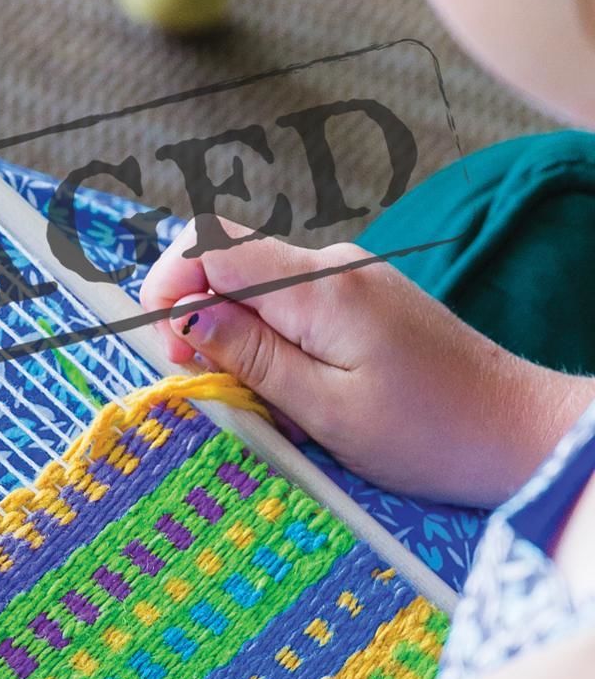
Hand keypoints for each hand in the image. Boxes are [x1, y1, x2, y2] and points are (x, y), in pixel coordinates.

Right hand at [140, 218, 591, 505]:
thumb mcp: (324, 411)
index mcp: (321, 287)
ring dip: (234, 337)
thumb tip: (185, 316)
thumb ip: (251, 358)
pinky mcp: (361, 299)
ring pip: (256, 287)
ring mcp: (351, 278)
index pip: (214, 244)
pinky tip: (286, 388)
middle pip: (230, 260)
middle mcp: (334, 265)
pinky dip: (269, 342)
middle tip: (201, 382)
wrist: (515, 432)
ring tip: (253, 398)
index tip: (162, 342)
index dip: (169, 283)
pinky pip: (290, 306)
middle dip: (196, 315)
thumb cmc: (426, 434)